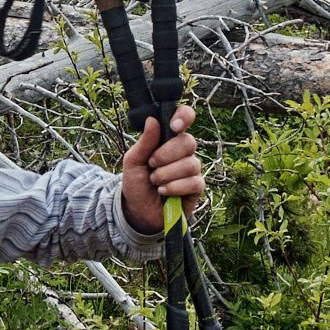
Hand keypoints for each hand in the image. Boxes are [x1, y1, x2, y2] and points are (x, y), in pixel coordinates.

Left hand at [120, 103, 204, 234]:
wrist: (138, 211)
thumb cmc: (136, 183)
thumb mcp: (133, 161)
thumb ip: (144, 142)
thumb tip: (152, 120)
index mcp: (168, 139)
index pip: (184, 118)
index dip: (184, 117)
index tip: (174, 126)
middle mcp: (183, 151)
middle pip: (188, 142)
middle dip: (166, 155)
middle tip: (152, 164)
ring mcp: (192, 169)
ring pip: (190, 164)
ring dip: (167, 174)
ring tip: (155, 182)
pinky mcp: (196, 187)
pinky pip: (194, 182)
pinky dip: (175, 187)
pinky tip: (164, 191)